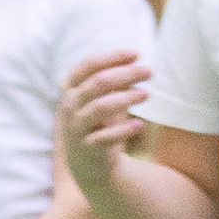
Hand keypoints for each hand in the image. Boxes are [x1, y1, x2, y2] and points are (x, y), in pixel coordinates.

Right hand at [58, 47, 149, 207]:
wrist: (87, 164)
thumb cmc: (97, 124)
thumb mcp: (100, 99)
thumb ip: (113, 83)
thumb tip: (135, 63)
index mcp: (71, 89)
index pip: (88, 65)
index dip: (112, 57)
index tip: (136, 54)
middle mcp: (69, 106)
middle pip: (98, 83)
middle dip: (126, 74)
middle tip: (149, 72)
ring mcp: (76, 127)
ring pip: (100, 107)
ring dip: (126, 98)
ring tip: (146, 94)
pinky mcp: (87, 148)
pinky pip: (105, 136)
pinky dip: (124, 129)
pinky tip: (138, 125)